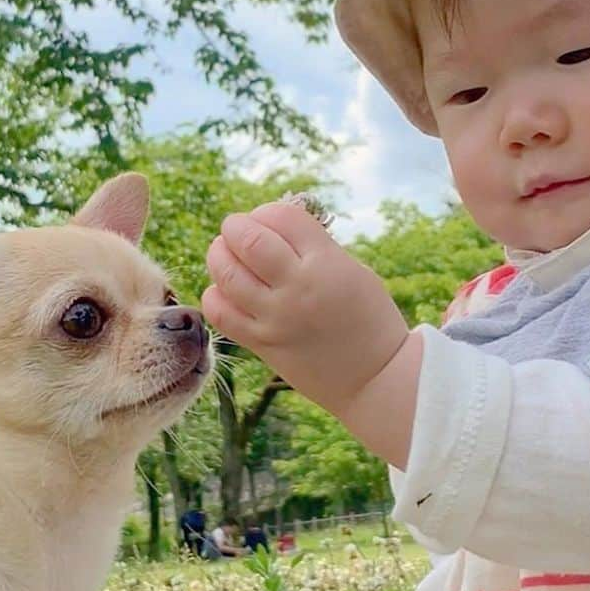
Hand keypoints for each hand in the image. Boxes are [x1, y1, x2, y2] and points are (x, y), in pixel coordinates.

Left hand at [203, 202, 409, 418]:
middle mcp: (297, 287)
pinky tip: (225, 290)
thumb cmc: (369, 318)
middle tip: (237, 231)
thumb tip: (273, 226)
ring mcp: (275, 318)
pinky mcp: (261, 344)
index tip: (269, 221)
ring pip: (226, 273)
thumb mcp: (353, 270)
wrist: (374, 378)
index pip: (281, 216)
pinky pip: (220, 312)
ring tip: (225, 254)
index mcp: (326, 263)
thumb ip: (315, 247)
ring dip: (219, 255)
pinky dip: (215, 294)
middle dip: (235, 227)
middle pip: (247, 239)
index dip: (268, 212)